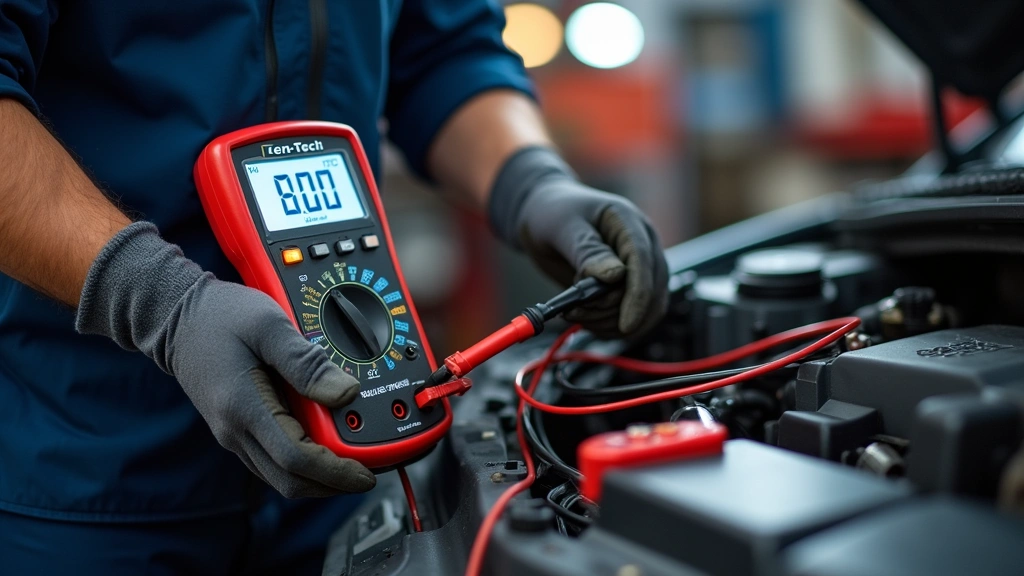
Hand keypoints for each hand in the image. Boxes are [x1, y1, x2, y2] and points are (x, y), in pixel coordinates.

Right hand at [77, 223, 374, 497]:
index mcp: (244, 408)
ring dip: (318, 478)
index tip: (365, 473)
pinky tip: (324, 449)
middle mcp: (235, 430)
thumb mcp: (269, 325)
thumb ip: (307, 362)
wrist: (175, 316)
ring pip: (280, 476)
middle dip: (332, 484)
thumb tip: (346, 393)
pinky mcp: (236, 429)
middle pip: (289, 480)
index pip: (295, 459)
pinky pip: (272, 460)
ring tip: (352, 464)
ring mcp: (233, 434)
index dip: (335, 472)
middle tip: (366, 474)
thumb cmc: (221, 317)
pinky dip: (301, 464)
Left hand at [491, 148, 668, 337]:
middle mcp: (643, 244)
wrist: (545, 217)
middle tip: (575, 312)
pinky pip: (636, 315)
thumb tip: (614, 276)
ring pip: (648, 308)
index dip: (638, 295)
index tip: (625, 324)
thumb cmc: (553, 214)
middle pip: (652, 290)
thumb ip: (588, 251)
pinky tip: (587, 319)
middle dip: (616, 311)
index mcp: (629, 222)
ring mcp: (641, 267)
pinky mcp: (632, 286)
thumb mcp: (563, 227)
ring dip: (612, 322)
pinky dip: (612, 325)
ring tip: (576, 313)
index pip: (643, 261)